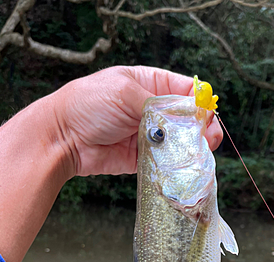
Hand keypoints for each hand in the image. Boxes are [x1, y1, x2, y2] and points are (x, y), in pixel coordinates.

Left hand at [53, 66, 222, 176]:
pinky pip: (166, 161)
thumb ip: (156, 102)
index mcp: (150, 84)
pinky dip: (176, 164)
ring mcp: (150, 135)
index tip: (207, 113)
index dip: (200, 100)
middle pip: (188, 118)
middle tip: (209, 137)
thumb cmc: (88, 104)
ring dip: (193, 147)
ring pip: (181, 141)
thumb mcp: (123, 91)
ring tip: (202, 152)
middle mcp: (153, 110)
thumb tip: (185, 115)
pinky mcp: (144, 158)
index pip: (186, 90)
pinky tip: (184, 165)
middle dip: (202, 127)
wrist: (63, 138)